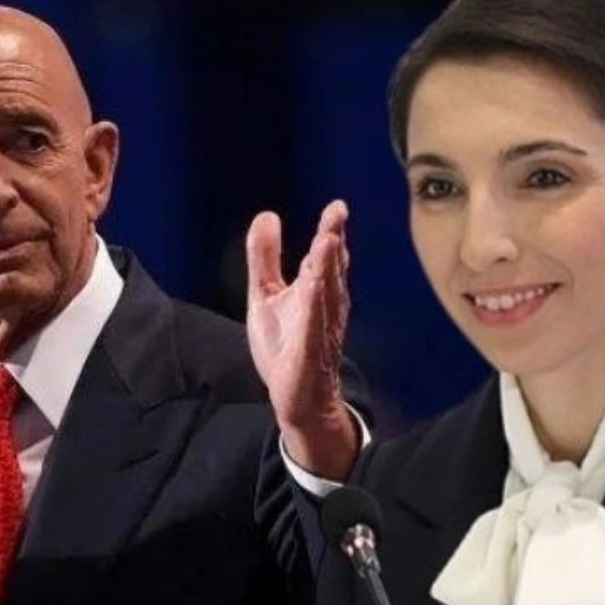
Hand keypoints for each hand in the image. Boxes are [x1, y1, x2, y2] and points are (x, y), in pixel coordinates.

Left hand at [246, 199, 357, 479]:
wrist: (295, 396)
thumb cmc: (287, 345)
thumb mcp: (266, 294)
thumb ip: (266, 257)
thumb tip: (267, 215)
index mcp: (315, 289)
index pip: (324, 256)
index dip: (330, 231)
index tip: (337, 207)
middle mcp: (324, 305)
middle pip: (329, 268)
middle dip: (333, 241)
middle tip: (339, 212)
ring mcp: (319, 328)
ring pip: (325, 293)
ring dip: (329, 268)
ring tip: (329, 240)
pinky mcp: (310, 351)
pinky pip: (314, 327)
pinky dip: (316, 308)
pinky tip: (315, 288)